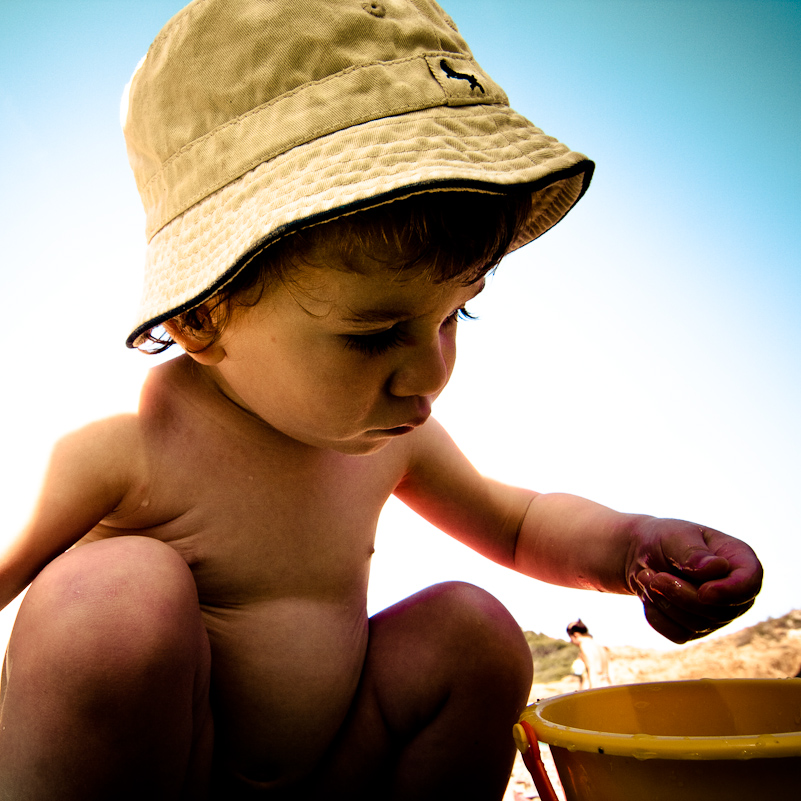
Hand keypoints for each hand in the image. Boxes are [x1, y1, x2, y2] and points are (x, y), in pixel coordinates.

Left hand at [627, 517, 762, 643]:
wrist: (642, 553)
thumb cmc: (664, 538)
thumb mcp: (675, 536)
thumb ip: (693, 552)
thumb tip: (717, 568)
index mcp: (739, 560)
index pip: (750, 583)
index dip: (729, 593)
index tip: (703, 592)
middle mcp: (736, 591)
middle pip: (720, 612)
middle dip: (681, 595)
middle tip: (652, 575)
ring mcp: (719, 614)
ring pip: (697, 625)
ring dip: (664, 602)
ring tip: (647, 577)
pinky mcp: (696, 629)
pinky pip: (679, 634)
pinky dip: (657, 616)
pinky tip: (649, 595)